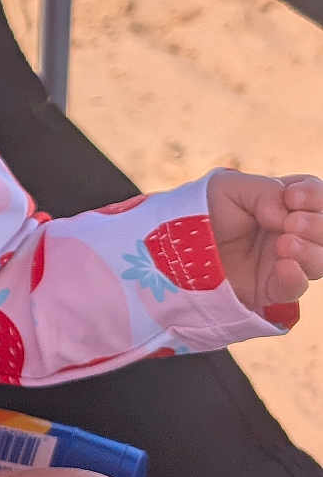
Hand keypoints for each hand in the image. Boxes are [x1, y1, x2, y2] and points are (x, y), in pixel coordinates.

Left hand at [206, 171, 322, 313]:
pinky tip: (285, 266)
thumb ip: (265, 191)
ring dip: (311, 250)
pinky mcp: (268, 288)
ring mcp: (282, 262)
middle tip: (291, 222)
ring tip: (284, 243)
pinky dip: (296, 278)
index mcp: (284, 204)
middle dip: (318, 224)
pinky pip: (295, 288)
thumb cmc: (199, 210)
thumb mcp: (228, 187)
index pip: (318, 197)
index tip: (292, 196)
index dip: (315, 196)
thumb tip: (287, 216)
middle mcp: (290, 233)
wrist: (169, 246)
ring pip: (320, 261)